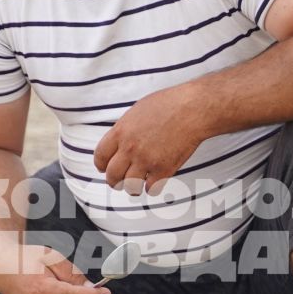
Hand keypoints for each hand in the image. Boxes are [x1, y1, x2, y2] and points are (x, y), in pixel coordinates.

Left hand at [93, 85, 207, 193]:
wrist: (192, 109)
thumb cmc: (169, 104)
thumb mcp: (137, 111)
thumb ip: (126, 128)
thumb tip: (120, 141)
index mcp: (121, 132)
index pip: (100, 156)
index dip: (101, 165)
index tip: (105, 168)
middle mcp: (130, 148)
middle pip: (112, 176)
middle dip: (114, 181)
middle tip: (118, 182)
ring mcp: (146, 161)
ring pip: (129, 187)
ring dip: (132, 188)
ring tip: (136, 185)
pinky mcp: (163, 170)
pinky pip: (151, 189)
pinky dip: (152, 187)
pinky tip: (154, 181)